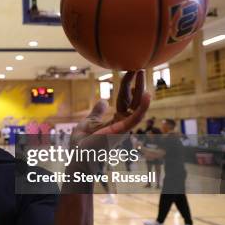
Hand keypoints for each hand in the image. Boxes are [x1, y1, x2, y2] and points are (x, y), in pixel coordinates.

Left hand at [66, 71, 150, 186]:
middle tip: (138, 67)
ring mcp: (123, 127)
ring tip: (140, 73)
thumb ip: (98, 112)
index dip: (127, 85)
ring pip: (136, 106)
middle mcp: (123, 123)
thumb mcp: (89, 122)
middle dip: (136, 84)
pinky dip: (143, 107)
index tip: (130, 71)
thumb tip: (103, 100)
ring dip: (140, 90)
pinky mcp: (122, 131)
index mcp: (116, 120)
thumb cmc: (82, 144)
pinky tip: (147, 94)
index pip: (124, 99)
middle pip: (132, 100)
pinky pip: (135, 118)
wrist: (78, 157)